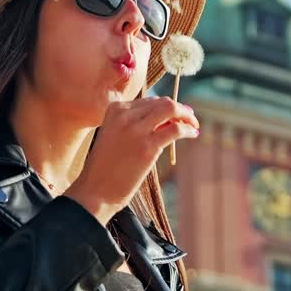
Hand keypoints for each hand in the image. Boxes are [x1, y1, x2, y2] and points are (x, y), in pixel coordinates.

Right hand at [65, 97, 199, 225]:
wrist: (95, 190)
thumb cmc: (105, 167)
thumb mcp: (114, 135)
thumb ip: (133, 124)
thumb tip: (164, 120)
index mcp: (115, 109)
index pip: (149, 101)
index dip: (166, 106)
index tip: (177, 114)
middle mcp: (125, 115)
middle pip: (162, 102)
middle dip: (179, 108)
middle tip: (190, 117)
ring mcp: (136, 130)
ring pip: (171, 110)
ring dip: (187, 116)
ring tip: (194, 125)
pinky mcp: (148, 147)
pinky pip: (175, 130)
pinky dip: (188, 130)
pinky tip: (192, 134)